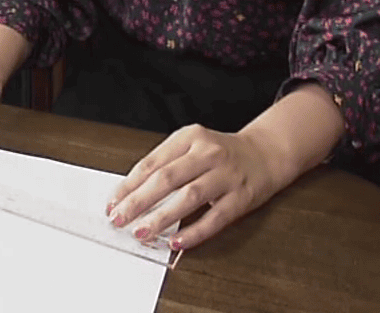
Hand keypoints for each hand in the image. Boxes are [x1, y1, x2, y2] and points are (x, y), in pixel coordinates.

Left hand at [106, 124, 292, 251]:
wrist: (266, 153)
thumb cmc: (222, 153)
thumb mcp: (192, 146)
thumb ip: (166, 165)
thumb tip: (131, 195)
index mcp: (190, 137)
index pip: (152, 162)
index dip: (129, 185)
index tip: (113, 203)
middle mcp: (208, 153)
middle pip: (167, 178)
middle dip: (139, 201)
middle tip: (120, 219)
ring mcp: (226, 175)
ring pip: (188, 196)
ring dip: (162, 217)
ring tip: (142, 232)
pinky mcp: (241, 197)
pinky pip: (215, 217)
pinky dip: (194, 231)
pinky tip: (177, 241)